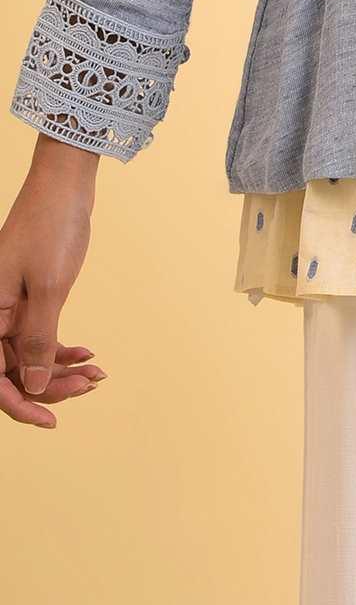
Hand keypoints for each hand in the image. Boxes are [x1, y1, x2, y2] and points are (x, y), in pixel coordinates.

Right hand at [0, 140, 107, 427]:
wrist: (64, 185)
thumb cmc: (51, 228)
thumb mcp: (48, 288)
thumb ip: (37, 340)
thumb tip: (30, 386)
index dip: (19, 404)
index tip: (50, 420)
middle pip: (12, 370)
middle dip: (48, 385)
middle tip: (90, 386)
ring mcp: (10, 308)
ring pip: (28, 357)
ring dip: (59, 369)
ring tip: (96, 375)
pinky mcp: (29, 299)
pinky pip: (39, 336)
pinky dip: (61, 349)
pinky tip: (89, 355)